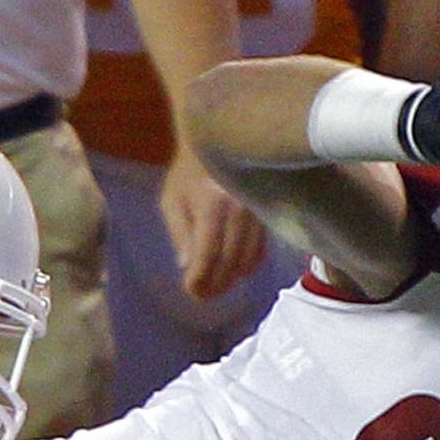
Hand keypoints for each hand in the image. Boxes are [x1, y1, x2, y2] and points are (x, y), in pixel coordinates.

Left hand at [160, 148, 265, 298]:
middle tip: (202, 295)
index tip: (191, 290)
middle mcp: (239, 209)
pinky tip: (234, 272)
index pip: (208, 253)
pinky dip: (248, 266)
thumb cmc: (188, 175)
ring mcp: (257, 212)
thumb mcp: (172, 201)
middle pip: (231, 261)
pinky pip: (262, 250)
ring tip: (216, 287)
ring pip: (249, 259)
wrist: (220, 145)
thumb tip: (188, 267)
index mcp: (211, 204)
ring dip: (232, 279)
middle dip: (216, 284)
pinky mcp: (266, 215)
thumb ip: (180, 234)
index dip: (200, 278)